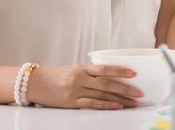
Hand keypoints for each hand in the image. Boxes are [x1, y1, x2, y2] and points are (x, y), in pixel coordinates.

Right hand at [27, 64, 142, 109]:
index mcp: (81, 68)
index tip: (134, 74)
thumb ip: (88, 73)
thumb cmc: (54, 76)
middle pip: (107, 83)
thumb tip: (108, 76)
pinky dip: (106, 105)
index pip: (105, 68)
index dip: (120, 71)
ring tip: (133, 102)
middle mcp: (80, 78)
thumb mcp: (73, 69)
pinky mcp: (72, 102)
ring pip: (103, 94)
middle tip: (139, 92)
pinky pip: (92, 104)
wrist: (35, 83)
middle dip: (126, 88)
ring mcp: (76, 90)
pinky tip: (117, 106)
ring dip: (120, 99)